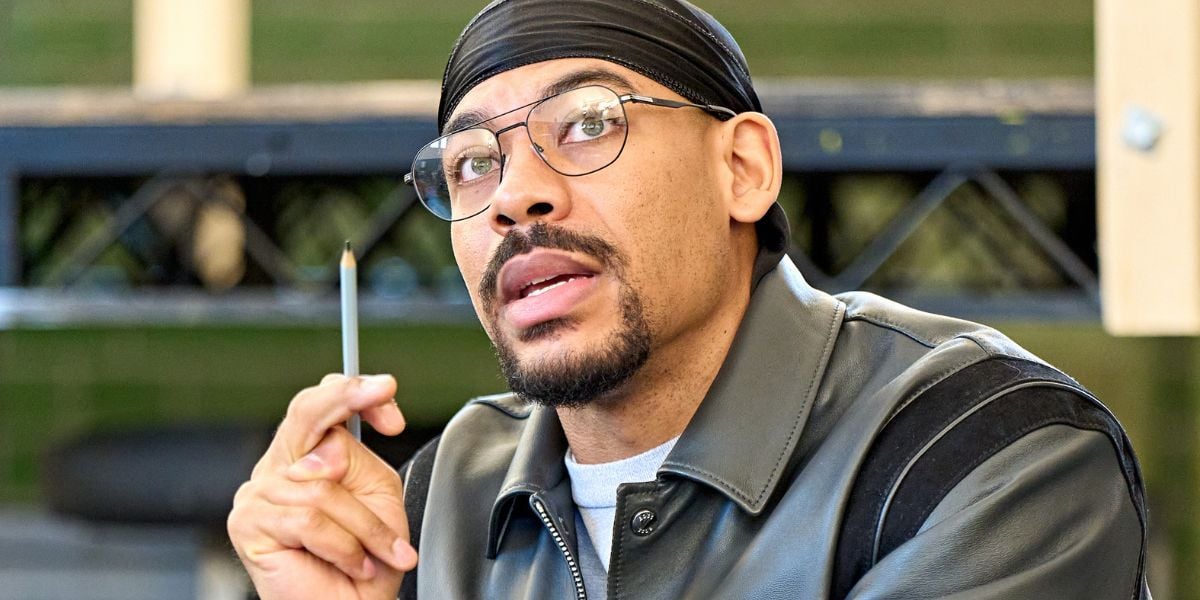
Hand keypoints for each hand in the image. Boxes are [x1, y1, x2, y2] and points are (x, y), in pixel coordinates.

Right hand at [227, 374, 417, 599]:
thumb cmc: (366, 558)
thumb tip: (321, 454)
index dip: (352, 391)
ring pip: (323, 485)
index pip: (320, 404)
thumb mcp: (375, 493)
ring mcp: (260, 491)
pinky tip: (352, 562)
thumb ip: (354, 460)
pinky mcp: (249, 523)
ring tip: (375, 553)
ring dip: (364, 526)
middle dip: (348, 398)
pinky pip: (309, 519)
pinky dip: (343, 545)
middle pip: (307, 413)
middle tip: (384, 391)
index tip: (387, 390)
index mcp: (309, 452)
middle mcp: (281, 465)